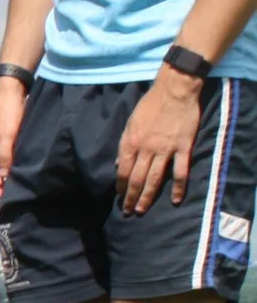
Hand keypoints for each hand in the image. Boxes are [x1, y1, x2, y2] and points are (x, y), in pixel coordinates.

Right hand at [0, 83, 27, 197]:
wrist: (11, 92)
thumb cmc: (9, 113)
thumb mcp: (8, 136)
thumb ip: (5, 157)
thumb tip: (4, 177)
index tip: (5, 196)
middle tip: (13, 193)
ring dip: (3, 178)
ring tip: (17, 184)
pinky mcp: (3, 141)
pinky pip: (3, 160)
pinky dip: (8, 168)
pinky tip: (19, 171)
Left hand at [116, 68, 203, 213]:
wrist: (174, 91)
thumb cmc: (150, 105)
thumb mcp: (130, 123)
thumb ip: (125, 144)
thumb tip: (120, 162)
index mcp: (130, 142)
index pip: (123, 170)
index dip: (119, 186)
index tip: (118, 197)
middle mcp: (146, 149)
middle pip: (137, 178)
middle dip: (130, 197)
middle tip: (127, 211)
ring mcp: (165, 150)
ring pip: (155, 179)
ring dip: (147, 197)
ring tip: (141, 210)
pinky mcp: (183, 148)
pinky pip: (181, 171)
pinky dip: (179, 187)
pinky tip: (176, 200)